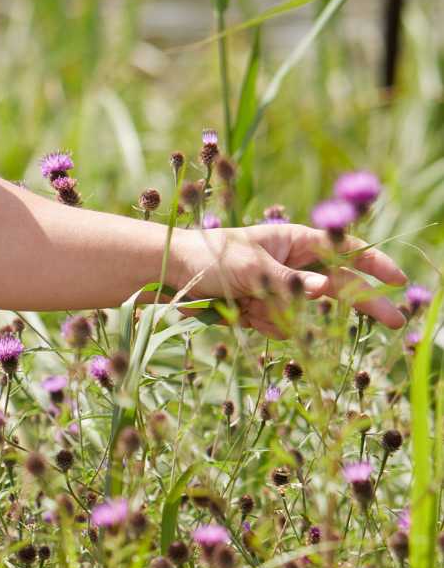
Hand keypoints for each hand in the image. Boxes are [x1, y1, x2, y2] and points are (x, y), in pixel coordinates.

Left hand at [144, 221, 408, 339]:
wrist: (168, 276)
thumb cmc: (208, 258)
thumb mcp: (250, 268)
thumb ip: (289, 283)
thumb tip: (324, 290)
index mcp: (293, 240)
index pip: (344, 250)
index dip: (373, 264)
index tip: (398, 279)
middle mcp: (292, 265)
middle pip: (339, 286)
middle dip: (362, 303)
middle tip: (394, 322)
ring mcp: (278, 290)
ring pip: (305, 314)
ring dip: (282, 315)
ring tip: (248, 304)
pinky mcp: (262, 311)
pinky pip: (281, 327)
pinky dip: (264, 325)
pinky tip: (241, 314)